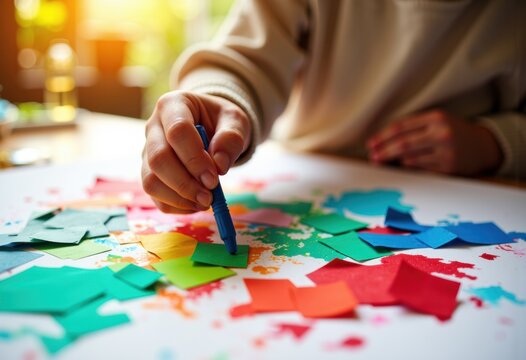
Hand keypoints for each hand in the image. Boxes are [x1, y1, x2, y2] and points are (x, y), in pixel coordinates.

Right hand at [142, 91, 250, 212]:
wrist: (211, 126)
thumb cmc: (221, 121)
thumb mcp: (235, 120)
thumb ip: (231, 138)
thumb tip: (219, 165)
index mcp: (173, 105)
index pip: (177, 132)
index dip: (195, 159)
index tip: (214, 178)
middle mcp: (153, 127)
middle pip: (158, 159)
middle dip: (185, 183)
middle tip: (209, 197)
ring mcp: (147, 151)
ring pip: (150, 180)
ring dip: (178, 198)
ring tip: (204, 202)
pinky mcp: (149, 172)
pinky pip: (154, 195)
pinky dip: (175, 206)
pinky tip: (195, 204)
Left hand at [366, 110, 502, 175]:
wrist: (484, 146)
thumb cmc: (453, 132)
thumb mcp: (437, 121)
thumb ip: (414, 128)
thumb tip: (383, 141)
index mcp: (436, 117)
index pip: (401, 127)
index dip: (382, 136)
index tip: (371, 144)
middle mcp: (441, 133)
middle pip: (403, 144)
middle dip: (384, 151)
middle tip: (372, 157)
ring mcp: (446, 152)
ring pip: (410, 158)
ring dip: (394, 161)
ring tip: (383, 161)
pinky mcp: (448, 168)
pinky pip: (421, 169)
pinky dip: (409, 167)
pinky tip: (402, 166)